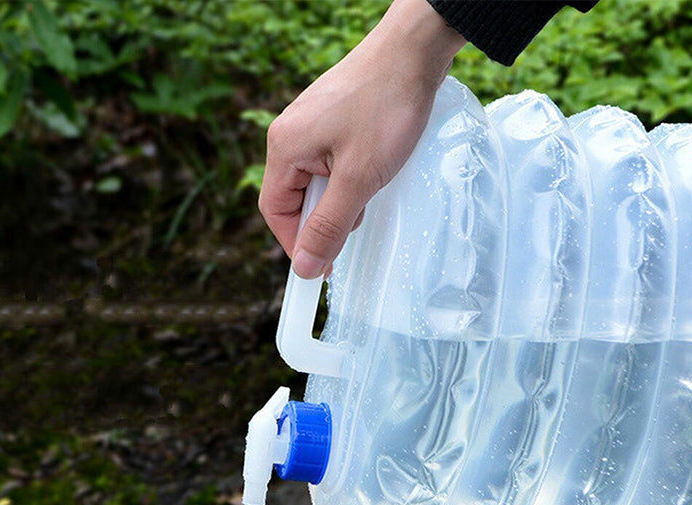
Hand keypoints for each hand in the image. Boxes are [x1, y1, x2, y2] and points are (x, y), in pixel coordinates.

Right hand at [259, 0, 464, 277]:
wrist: (415, 50)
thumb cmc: (386, 107)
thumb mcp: (358, 179)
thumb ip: (329, 226)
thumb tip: (305, 266)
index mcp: (285, 148)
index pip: (276, 213)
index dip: (297, 244)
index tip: (322, 266)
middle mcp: (290, 135)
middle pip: (294, 199)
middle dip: (324, 218)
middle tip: (356, 220)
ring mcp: (310, 125)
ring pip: (315, 182)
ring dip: (341, 198)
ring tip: (371, 185)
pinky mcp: (332, 120)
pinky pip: (330, 163)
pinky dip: (349, 177)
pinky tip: (373, 170)